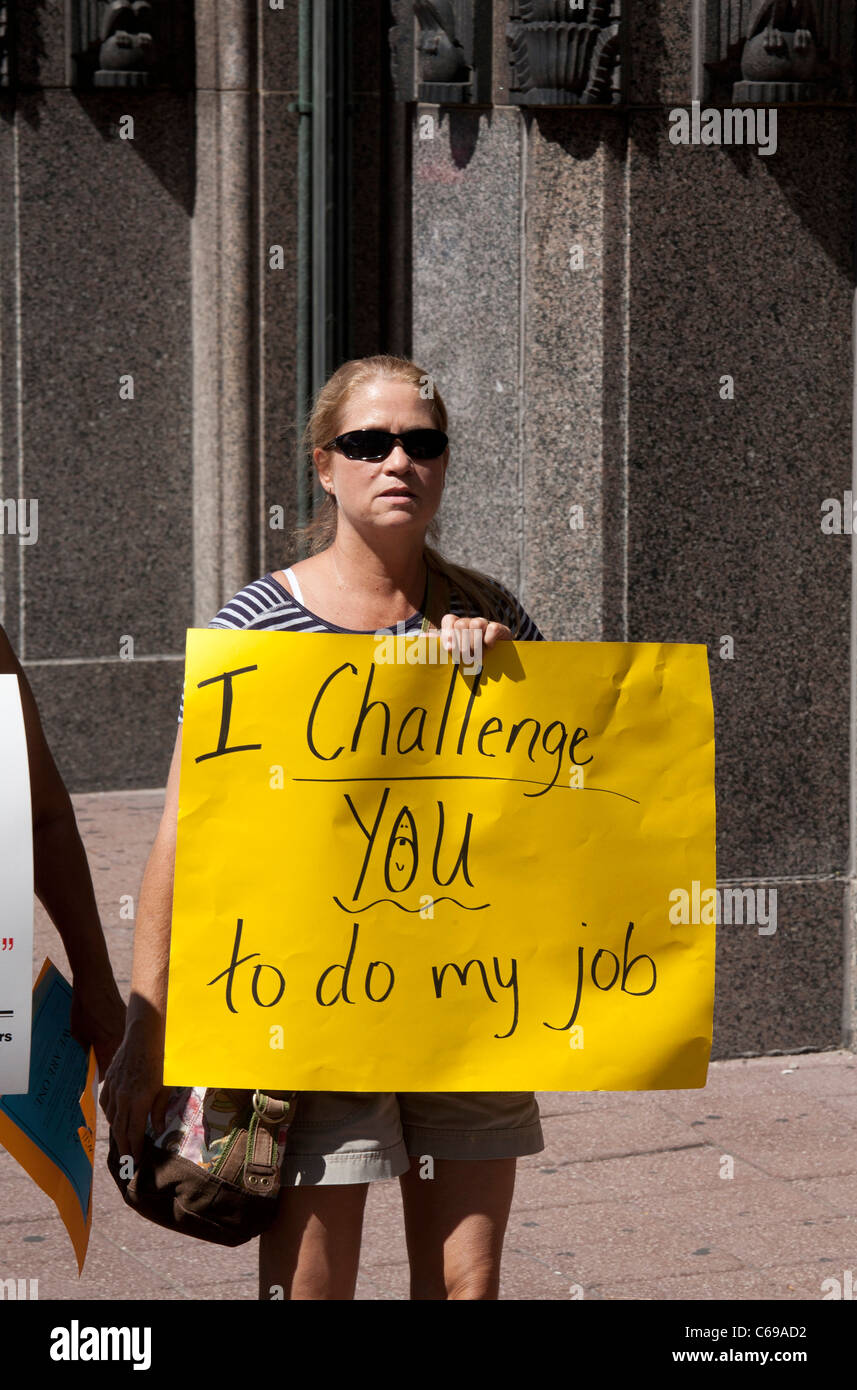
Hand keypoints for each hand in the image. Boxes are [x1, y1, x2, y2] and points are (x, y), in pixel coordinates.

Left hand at [70, 976, 126, 1073]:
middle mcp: (121, 1040)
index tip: (89, 1078)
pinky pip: (122, 1036)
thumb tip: (87, 1060)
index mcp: (108, 1046)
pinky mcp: (127, 1019)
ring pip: (120, 1049)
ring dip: (110, 1051)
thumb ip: (85, 1050)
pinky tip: (104, 1034)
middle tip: (93, 1066)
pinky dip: (114, 1039)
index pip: (105, 1072)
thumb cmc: (84, 1006)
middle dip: (104, 1065)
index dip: (96, 1077)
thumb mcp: (78, 1033)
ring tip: (98, 1050)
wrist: (96, 981)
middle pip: (115, 1061)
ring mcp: (126, 1029)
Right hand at [100, 1028, 170, 1165]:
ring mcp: (113, 1090)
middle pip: (120, 1129)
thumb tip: (158, 1130)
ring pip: (111, 1118)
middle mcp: (122, 1098)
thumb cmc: (160, 1061)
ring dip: (116, 1132)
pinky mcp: (108, 1081)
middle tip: (126, 1161)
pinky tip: (114, 1120)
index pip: (134, 1132)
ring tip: (122, 1143)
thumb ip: (160, 1109)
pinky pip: (105, 1104)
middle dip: (124, 1147)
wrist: (143, 1037)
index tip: (136, 1161)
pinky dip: (109, 1115)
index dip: (135, 1148)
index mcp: (138, 1101)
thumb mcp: (165, 1087)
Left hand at [439, 614, 512, 665]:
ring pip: (477, 623)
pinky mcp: (500, 629)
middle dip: (461, 642)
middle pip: (462, 623)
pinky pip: (493, 628)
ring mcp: (486, 624)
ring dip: (475, 643)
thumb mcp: (453, 653)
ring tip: (476, 657)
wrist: (497, 662)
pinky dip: (489, 639)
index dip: (448, 633)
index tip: (449, 648)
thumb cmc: (469, 658)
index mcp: (457, 627)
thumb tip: (423, 637)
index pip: (449, 619)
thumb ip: (438, 645)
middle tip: (463, 656)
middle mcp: (470, 623)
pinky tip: (490, 648)